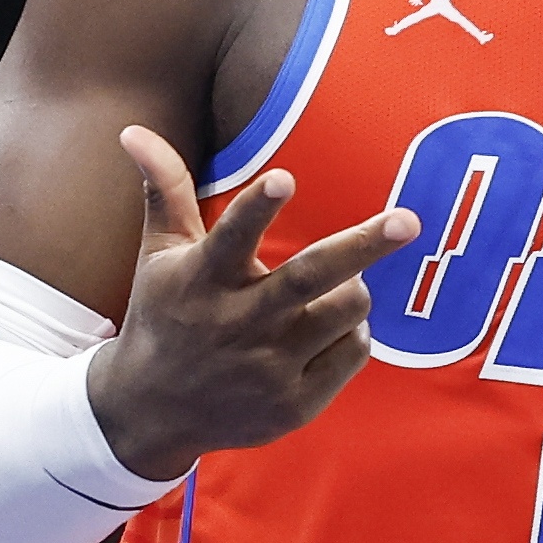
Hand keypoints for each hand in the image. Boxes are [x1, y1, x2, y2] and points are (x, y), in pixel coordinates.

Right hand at [84, 127, 416, 482]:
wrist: (151, 412)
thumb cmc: (166, 315)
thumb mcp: (160, 255)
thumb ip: (165, 191)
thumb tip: (134, 130)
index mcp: (202, 280)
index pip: (232, 237)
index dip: (259, 207)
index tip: (285, 177)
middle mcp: (237, 324)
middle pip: (309, 277)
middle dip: (362, 246)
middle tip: (408, 221)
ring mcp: (269, 369)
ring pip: (346, 311)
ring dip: (355, 287)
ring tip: (339, 283)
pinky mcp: (295, 404)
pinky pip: (355, 351)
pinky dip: (353, 331)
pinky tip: (326, 330)